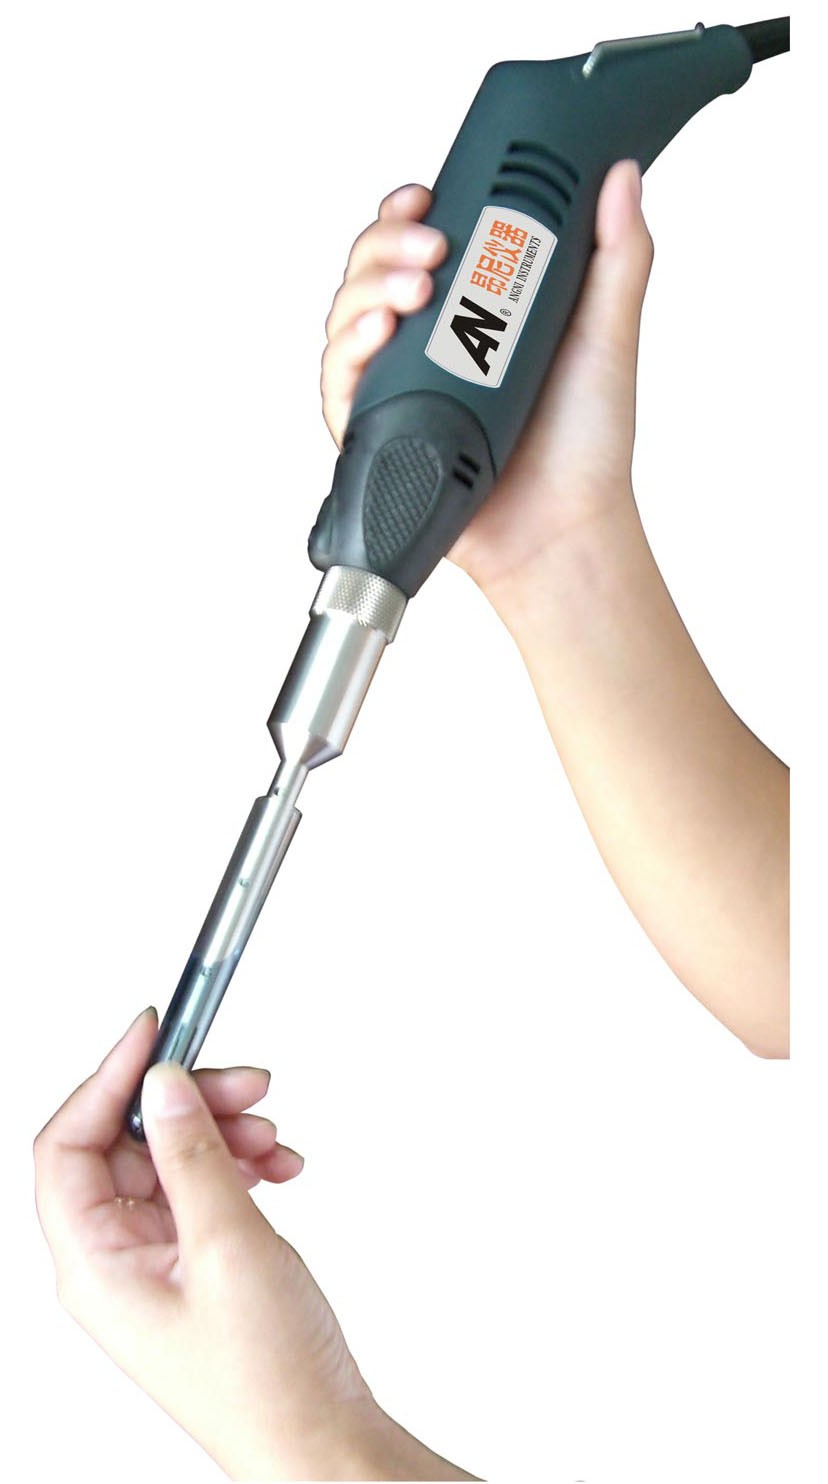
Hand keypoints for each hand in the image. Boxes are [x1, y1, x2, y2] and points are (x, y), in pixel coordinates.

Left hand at [33, 1006, 383, 1479]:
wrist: (321, 1440)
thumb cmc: (269, 1378)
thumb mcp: (229, 1246)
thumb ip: (193, 1154)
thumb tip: (163, 1081)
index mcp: (94, 1266)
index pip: (68, 1145)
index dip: (106, 1078)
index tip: (156, 1031)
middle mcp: (114, 1262)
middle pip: (127, 1143)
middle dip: (188, 1102)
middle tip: (247, 1081)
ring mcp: (156, 1264)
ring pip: (172, 1160)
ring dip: (223, 1131)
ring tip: (273, 1134)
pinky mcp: (196, 1265)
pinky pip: (205, 1188)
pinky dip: (242, 1165)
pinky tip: (281, 1166)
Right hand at [320, 162, 652, 599]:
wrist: (564, 528)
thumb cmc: (585, 445)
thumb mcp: (608, 335)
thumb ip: (619, 256)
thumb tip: (624, 174)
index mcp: (469, 311)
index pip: (415, 243)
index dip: (406, 212)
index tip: (426, 195)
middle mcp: (425, 344)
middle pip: (371, 271)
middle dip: (386, 245)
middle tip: (430, 249)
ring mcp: (397, 389)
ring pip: (346, 318)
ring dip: (366, 289)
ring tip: (410, 290)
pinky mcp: (377, 434)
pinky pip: (338, 386)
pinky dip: (347, 353)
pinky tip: (376, 334)